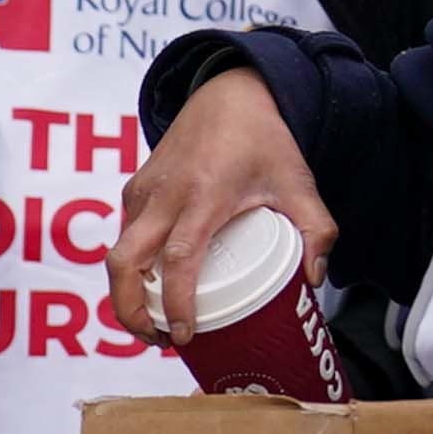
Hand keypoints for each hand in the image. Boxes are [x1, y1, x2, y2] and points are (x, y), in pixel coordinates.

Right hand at [106, 68, 328, 343]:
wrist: (229, 93)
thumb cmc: (263, 139)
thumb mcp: (298, 183)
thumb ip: (315, 231)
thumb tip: (314, 280)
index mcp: (204, 196)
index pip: (178, 260)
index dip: (176, 303)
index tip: (183, 334)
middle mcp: (165, 195)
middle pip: (124, 263)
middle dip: (130, 310)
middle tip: (157, 340)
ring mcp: (143, 191)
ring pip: (117, 253)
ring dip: (128, 293)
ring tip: (155, 322)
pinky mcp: (134, 189)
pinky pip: (123, 236)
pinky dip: (131, 268)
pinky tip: (154, 286)